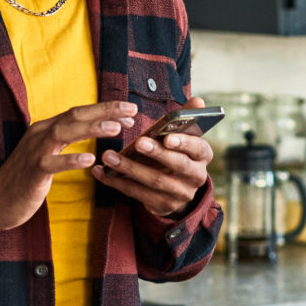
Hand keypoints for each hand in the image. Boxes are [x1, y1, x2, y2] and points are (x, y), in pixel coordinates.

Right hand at [0, 101, 138, 233]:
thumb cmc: (25, 177)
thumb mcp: (47, 152)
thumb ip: (67, 140)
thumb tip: (95, 130)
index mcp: (46, 128)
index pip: (79, 112)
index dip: (105, 109)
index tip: (130, 111)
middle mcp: (40, 134)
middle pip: (75, 115)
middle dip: (104, 111)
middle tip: (131, 110)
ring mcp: (35, 152)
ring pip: (64, 133)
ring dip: (91, 128)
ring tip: (116, 128)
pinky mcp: (32, 172)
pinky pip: (52, 163)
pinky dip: (70, 159)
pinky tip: (89, 159)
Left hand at [92, 96, 215, 218]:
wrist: (176, 189)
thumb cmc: (176, 153)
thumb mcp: (183, 137)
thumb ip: (186, 119)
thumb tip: (197, 100)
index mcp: (203, 156)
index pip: (198, 148)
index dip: (183, 143)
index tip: (167, 137)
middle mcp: (196, 176)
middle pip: (177, 165)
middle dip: (156, 154)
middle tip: (137, 142)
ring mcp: (180, 193)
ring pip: (155, 181)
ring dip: (130, 168)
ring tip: (109, 156)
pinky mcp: (163, 205)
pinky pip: (139, 194)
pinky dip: (119, 183)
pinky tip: (102, 173)